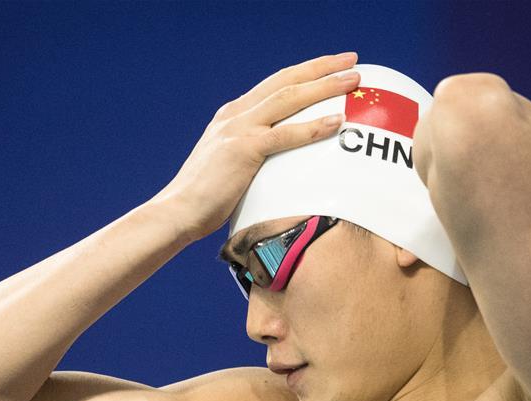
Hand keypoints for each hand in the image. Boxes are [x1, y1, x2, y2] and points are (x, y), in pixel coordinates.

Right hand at [153, 52, 360, 242]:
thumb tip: (280, 164)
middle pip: (286, 81)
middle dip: (321, 68)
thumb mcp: (229, 166)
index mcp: (232, 115)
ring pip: (289, 98)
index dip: (304, 72)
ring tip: (352, 80)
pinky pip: (285, 135)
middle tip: (351, 60)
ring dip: (324, 87)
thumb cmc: (205, 198)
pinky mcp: (243, 150)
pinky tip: (335, 122)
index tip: (330, 65)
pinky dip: (312, 127)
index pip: (274, 84)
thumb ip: (251, 154)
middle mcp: (235, 114)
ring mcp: (238, 129)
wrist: (177, 211)